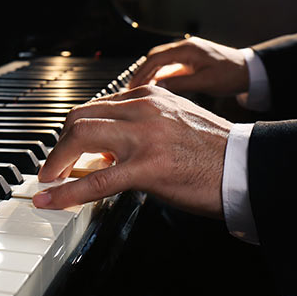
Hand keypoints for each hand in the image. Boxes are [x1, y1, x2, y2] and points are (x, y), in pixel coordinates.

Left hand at [33, 84, 230, 218]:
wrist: (246, 166)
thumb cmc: (214, 150)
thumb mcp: (173, 122)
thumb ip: (139, 127)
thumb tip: (104, 151)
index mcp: (148, 95)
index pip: (95, 106)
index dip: (72, 131)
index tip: (65, 148)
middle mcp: (143, 108)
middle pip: (79, 117)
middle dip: (59, 144)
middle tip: (53, 167)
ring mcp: (144, 137)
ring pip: (81, 138)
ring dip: (57, 162)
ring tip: (50, 181)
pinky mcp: (148, 167)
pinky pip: (96, 180)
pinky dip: (67, 191)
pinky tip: (52, 200)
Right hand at [128, 36, 248, 95]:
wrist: (250, 71)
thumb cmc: (231, 75)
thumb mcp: (205, 82)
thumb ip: (180, 84)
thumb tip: (157, 87)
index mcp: (188, 49)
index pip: (156, 58)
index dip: (141, 72)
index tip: (132, 85)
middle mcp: (186, 47)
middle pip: (155, 57)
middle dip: (141, 72)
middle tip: (130, 88)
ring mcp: (188, 53)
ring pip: (161, 62)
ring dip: (149, 74)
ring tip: (139, 89)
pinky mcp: (191, 60)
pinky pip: (170, 66)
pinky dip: (160, 75)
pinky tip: (154, 86)